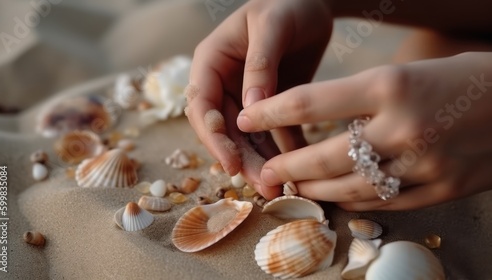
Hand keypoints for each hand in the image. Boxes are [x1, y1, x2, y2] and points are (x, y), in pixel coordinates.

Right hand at [186, 0, 332, 197]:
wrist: (314, 3)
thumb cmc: (287, 4)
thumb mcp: (271, 26)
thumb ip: (260, 65)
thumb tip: (250, 112)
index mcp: (211, 62)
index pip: (201, 106)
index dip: (213, 137)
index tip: (231, 163)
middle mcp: (223, 84)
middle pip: (224, 130)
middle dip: (241, 159)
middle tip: (263, 186)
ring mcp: (246, 97)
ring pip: (247, 138)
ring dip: (260, 163)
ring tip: (277, 188)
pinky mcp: (271, 104)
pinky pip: (273, 133)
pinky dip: (282, 152)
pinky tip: (295, 170)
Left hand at [238, 52, 491, 209]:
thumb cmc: (464, 77)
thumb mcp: (411, 70)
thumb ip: (363, 99)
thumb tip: (314, 121)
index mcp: (391, 86)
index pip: (310, 102)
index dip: (269, 111)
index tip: (246, 118)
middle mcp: (403, 128)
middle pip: (323, 154)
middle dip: (285, 164)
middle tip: (262, 170)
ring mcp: (423, 164)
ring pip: (349, 187)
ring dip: (314, 188)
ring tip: (292, 186)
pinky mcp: (440, 190)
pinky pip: (381, 202)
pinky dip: (351, 200)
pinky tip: (333, 197)